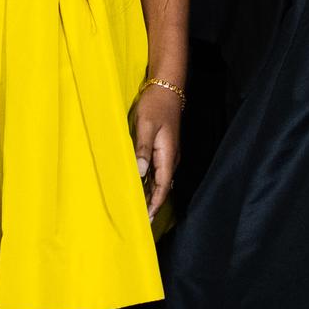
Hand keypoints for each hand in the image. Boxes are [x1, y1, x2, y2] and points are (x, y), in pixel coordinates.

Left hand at [131, 85, 181, 217]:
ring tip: (138, 210)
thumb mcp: (146, 125)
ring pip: (160, 180)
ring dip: (150, 194)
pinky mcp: (163, 148)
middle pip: (163, 187)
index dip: (155, 204)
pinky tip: (140, 187)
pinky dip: (149, 182)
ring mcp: (168, 153)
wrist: (167, 87)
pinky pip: (157, 171)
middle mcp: (170, 157)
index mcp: (168, 154)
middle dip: (152, 204)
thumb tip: (140, 173)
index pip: (163, 187)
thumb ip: (143, 149)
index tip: (146, 220)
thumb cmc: (155, 105)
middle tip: (139, 222)